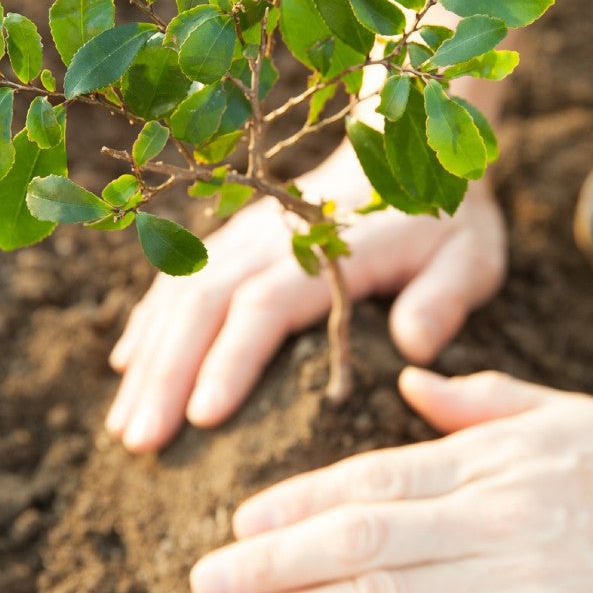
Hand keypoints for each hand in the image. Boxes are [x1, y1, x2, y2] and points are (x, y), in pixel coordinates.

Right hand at [105, 148, 507, 452]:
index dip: (230, 360)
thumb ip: (444, 299)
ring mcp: (244, 236)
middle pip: (203, 305)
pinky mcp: (231, 241)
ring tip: (123, 426)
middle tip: (141, 442)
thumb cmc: (443, 220)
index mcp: (327, 249)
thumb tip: (414, 346)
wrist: (407, 149)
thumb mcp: (469, 256)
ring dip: (148, 360)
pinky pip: (177, 279)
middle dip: (167, 375)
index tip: (202, 418)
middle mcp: (271, 239)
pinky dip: (148, 323)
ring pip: (179, 295)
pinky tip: (126, 368)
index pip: (265, 306)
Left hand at [189, 369, 592, 592]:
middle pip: (363, 546)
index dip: (297, 504)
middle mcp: (497, 526)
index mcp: (496, 466)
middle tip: (207, 582)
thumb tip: (411, 378)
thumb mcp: (569, 417)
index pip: (373, 483)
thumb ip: (483, 401)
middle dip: (274, 566)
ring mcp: (516, 589)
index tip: (240, 523)